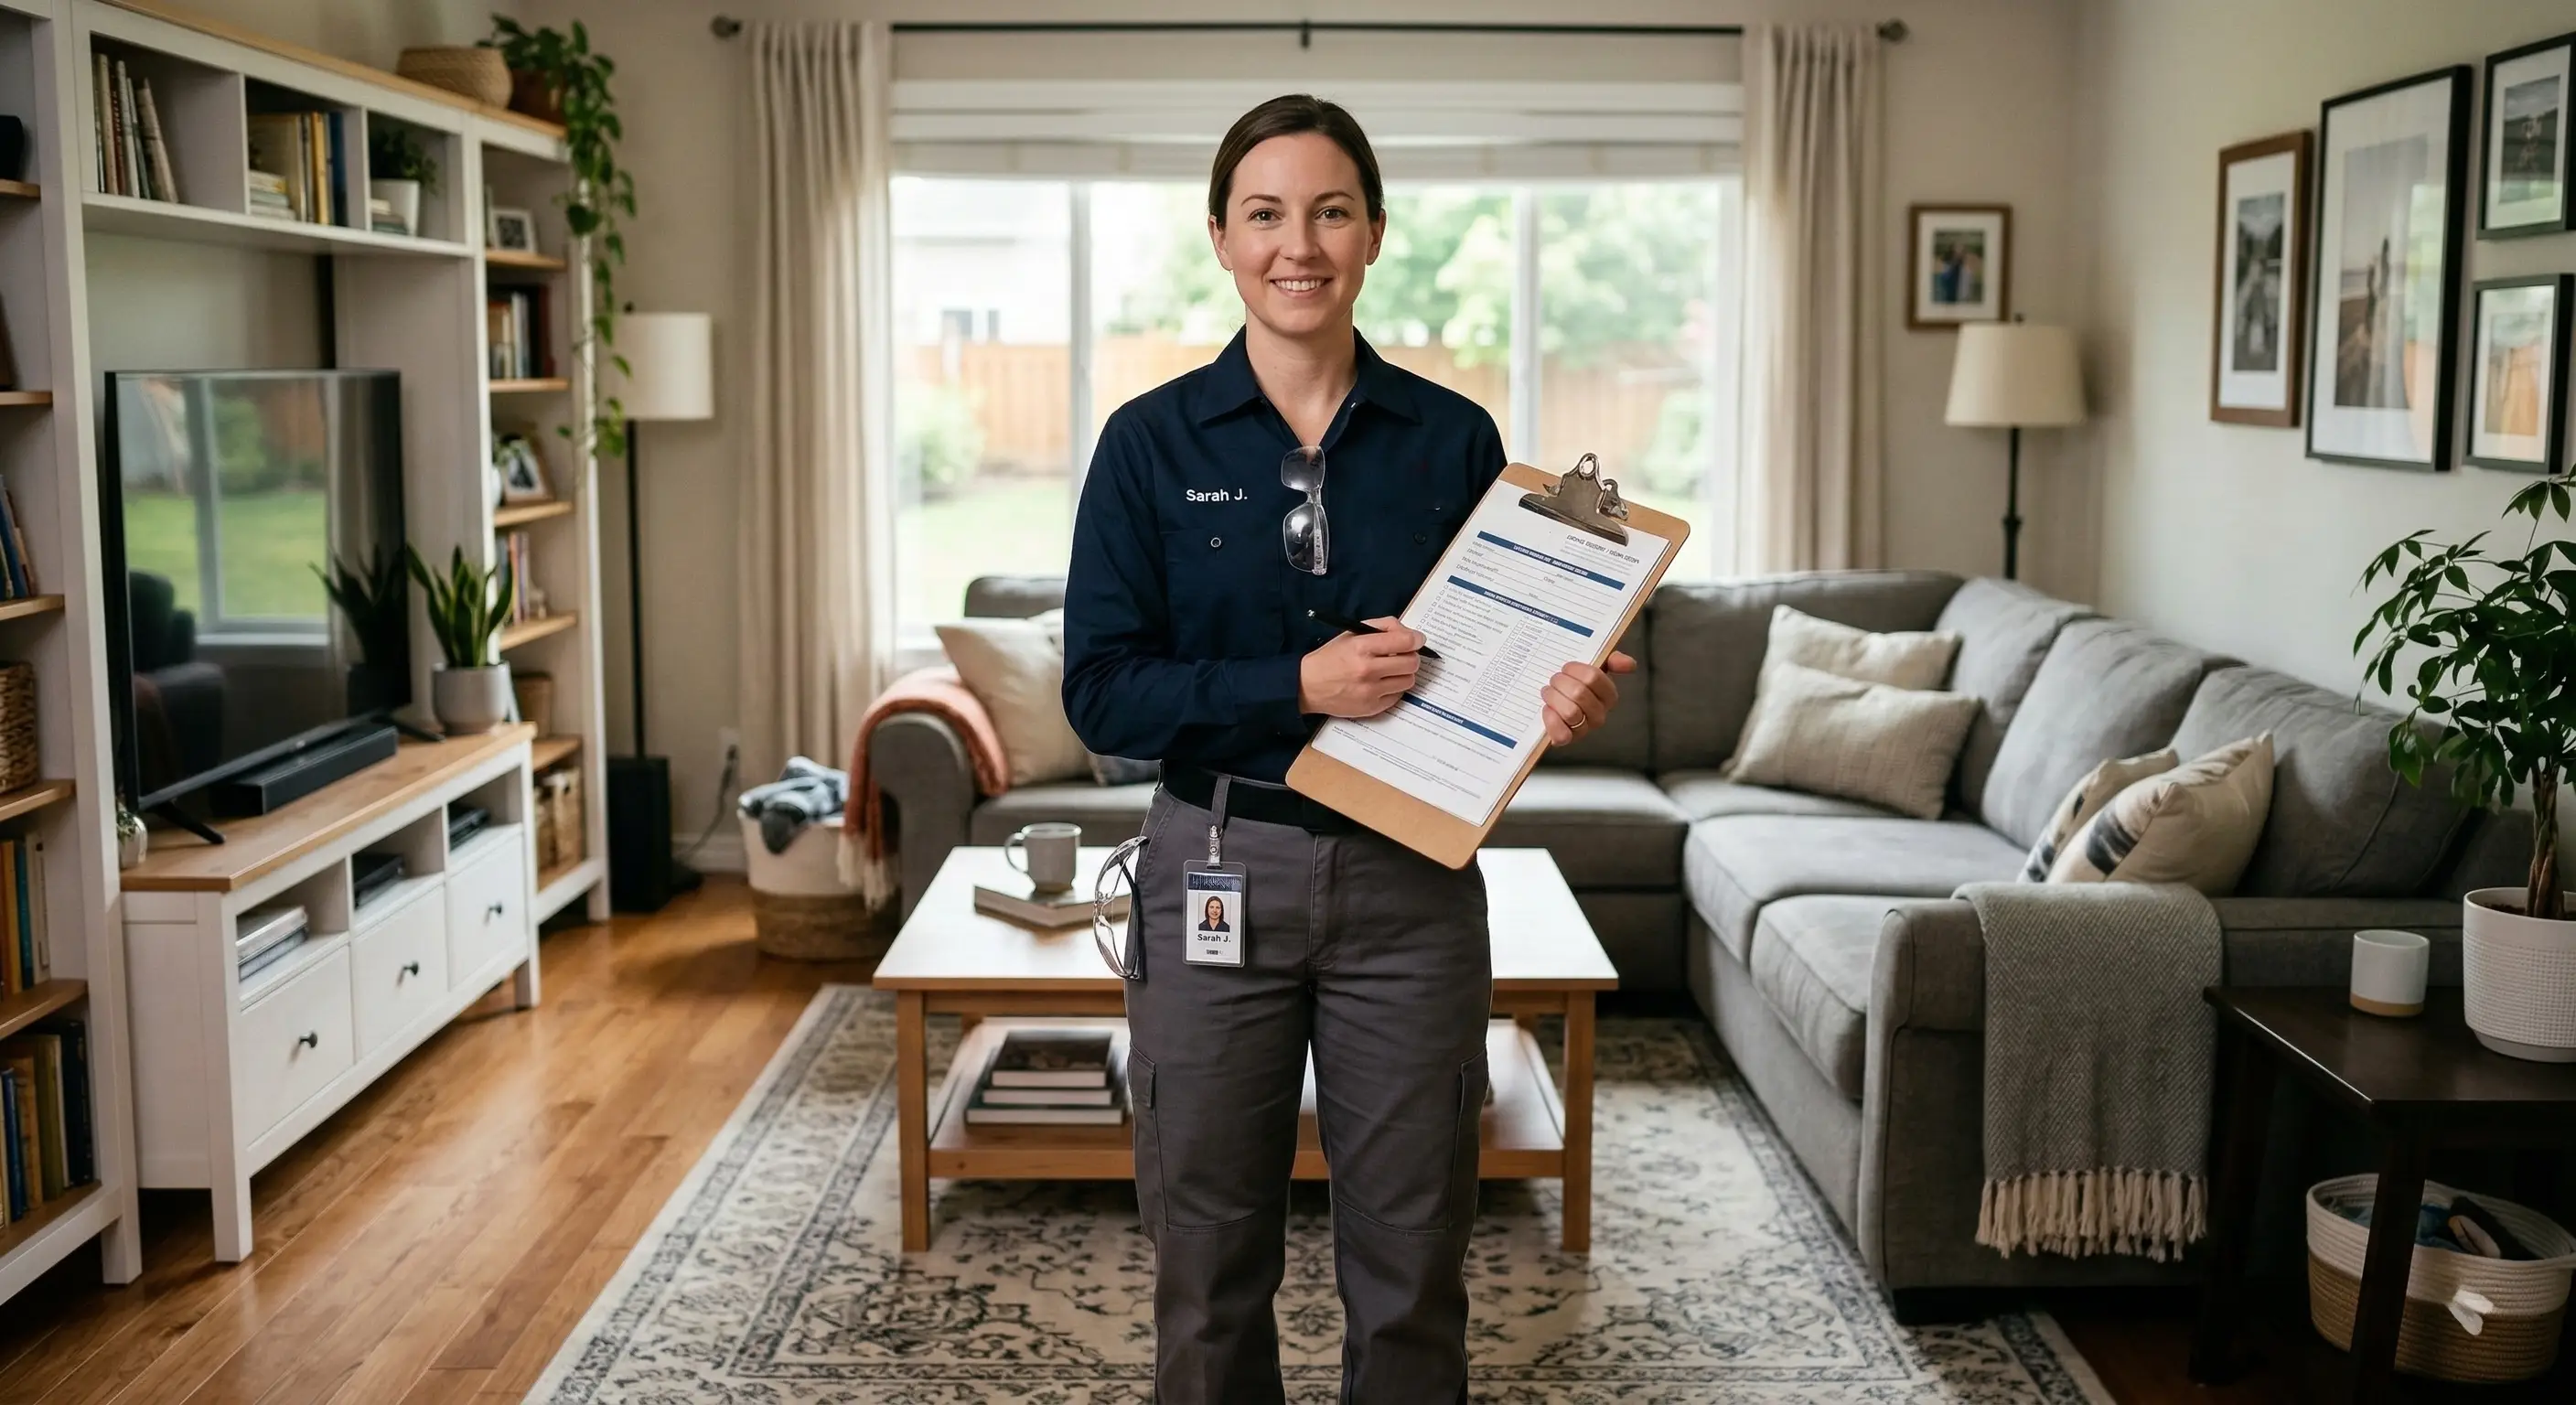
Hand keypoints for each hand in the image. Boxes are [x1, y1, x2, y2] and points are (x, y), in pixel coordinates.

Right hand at [1298, 617, 1423, 717]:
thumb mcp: (1352, 633)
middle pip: (1411, 663)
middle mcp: (1367, 670)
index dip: (1416, 639)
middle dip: (1411, 657)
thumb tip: (1410, 634)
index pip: (1404, 641)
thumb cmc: (1331, 657)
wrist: (1307, 686)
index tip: (1417, 640)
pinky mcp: (1371, 708)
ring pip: (1408, 680)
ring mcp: (1370, 691)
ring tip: (1390, 670)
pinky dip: (1393, 689)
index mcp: (1361, 647)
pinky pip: (1398, 696)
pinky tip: (1381, 684)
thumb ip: (1382, 627)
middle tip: (1403, 655)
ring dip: (1403, 674)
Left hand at [1539, 651, 1635, 744]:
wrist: (1552, 695)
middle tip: (1554, 680)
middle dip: (1561, 683)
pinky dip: (1551, 720)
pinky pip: (1562, 734)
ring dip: (1553, 698)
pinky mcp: (1568, 739)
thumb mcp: (1594, 666)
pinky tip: (1547, 709)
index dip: (1575, 670)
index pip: (1594, 677)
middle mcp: (1599, 714)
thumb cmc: (1575, 680)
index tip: (1566, 668)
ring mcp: (1584, 729)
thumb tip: (1629, 664)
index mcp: (1608, 696)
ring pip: (1570, 712)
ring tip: (1548, 692)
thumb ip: (1612, 660)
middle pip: (1579, 693)